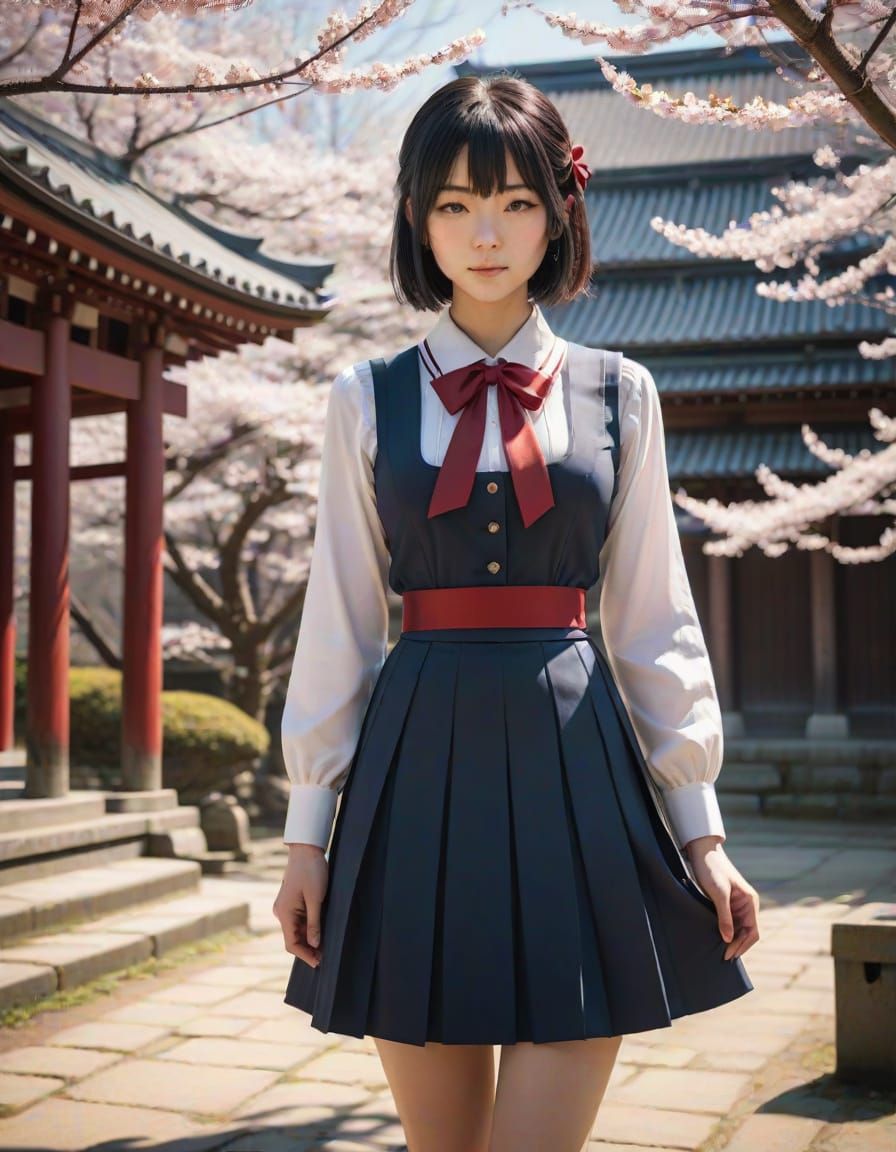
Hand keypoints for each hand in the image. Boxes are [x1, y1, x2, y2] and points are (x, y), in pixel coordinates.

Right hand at [272, 843, 328, 967]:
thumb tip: (314, 945)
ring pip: (296, 930)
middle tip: (326, 956)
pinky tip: (320, 931)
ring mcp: (286, 907)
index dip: (305, 955)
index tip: (319, 963)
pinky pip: (299, 920)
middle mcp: (282, 912)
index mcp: (284, 913)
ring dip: (309, 939)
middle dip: (308, 949)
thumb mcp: (316, 899)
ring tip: (325, 945)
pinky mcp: (292, 902)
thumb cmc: (312, 872)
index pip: (291, 943)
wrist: (306, 850)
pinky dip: (308, 928)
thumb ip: (314, 923)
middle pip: (293, 938)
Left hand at [684, 836, 759, 961]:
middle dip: (737, 945)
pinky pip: (730, 922)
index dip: (742, 945)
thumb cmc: (712, 869)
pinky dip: (726, 932)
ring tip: (719, 951)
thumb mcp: (718, 893)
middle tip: (723, 957)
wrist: (702, 852)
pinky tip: (717, 938)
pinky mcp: (727, 903)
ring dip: (731, 940)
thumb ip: (724, 916)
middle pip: (746, 933)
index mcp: (750, 901)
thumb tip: (728, 939)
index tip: (728, 955)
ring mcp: (737, 904)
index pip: (752, 932)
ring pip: (738, 929)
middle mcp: (747, 904)